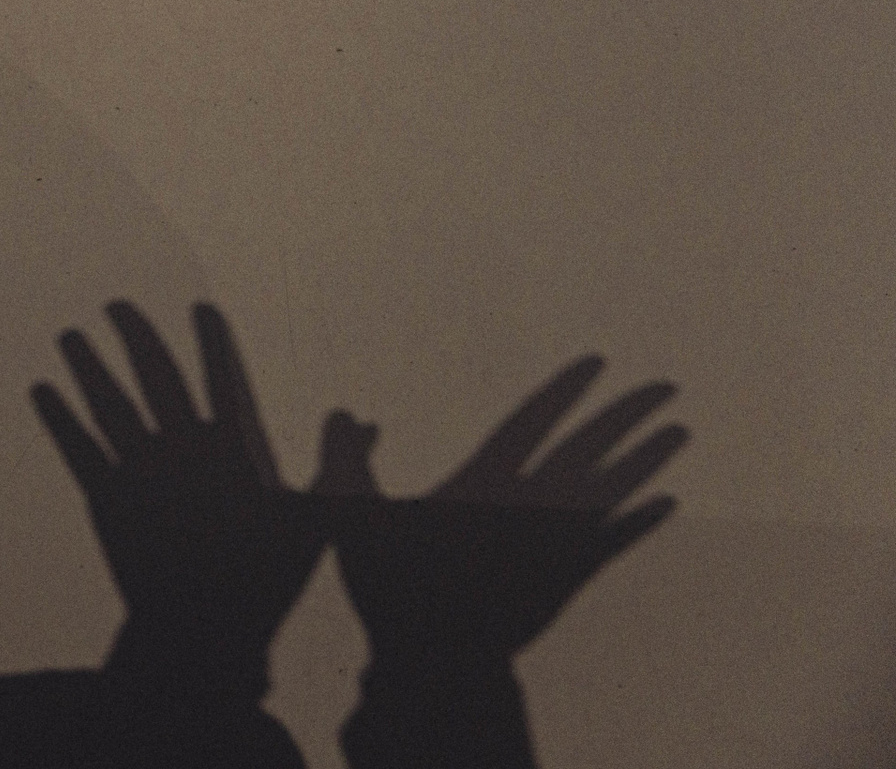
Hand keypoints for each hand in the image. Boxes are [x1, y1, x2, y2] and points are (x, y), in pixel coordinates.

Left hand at [32, 301, 323, 686]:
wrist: (201, 626)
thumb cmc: (262, 578)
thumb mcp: (313, 521)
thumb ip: (334, 465)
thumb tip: (357, 423)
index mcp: (227, 449)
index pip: (219, 378)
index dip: (211, 342)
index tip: (199, 307)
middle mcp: (179, 447)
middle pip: (153, 376)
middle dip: (135, 336)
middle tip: (114, 304)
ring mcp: (138, 471)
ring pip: (108, 403)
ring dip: (88, 366)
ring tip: (68, 335)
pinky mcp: (105, 498)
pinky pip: (77, 447)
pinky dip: (58, 417)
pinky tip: (42, 390)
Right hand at [317, 355, 688, 669]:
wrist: (438, 661)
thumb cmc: (393, 587)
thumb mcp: (353, 515)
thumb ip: (346, 458)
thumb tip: (344, 412)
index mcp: (484, 482)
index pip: (533, 421)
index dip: (565, 390)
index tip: (597, 363)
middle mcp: (531, 505)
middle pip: (589, 448)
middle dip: (627, 414)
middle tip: (665, 387)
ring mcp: (556, 544)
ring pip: (612, 490)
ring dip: (647, 459)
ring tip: (680, 431)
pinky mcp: (568, 580)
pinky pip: (615, 543)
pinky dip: (642, 521)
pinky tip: (668, 502)